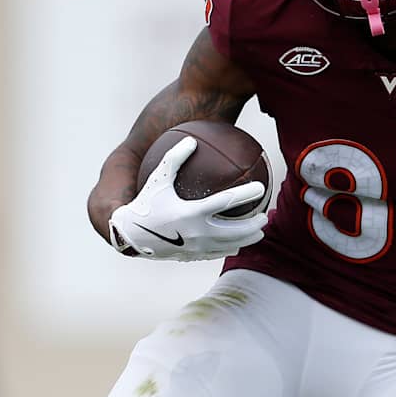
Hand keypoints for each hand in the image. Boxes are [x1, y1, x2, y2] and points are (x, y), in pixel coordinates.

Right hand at [107, 137, 268, 261]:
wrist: (130, 235)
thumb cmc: (144, 203)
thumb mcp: (158, 178)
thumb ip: (174, 158)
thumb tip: (191, 140)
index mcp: (191, 212)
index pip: (226, 202)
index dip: (246, 193)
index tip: (261, 187)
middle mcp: (197, 233)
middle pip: (236, 230)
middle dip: (254, 224)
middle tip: (265, 215)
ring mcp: (196, 247)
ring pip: (230, 245)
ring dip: (247, 239)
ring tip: (259, 232)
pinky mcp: (192, 256)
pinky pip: (217, 253)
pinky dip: (231, 248)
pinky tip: (237, 244)